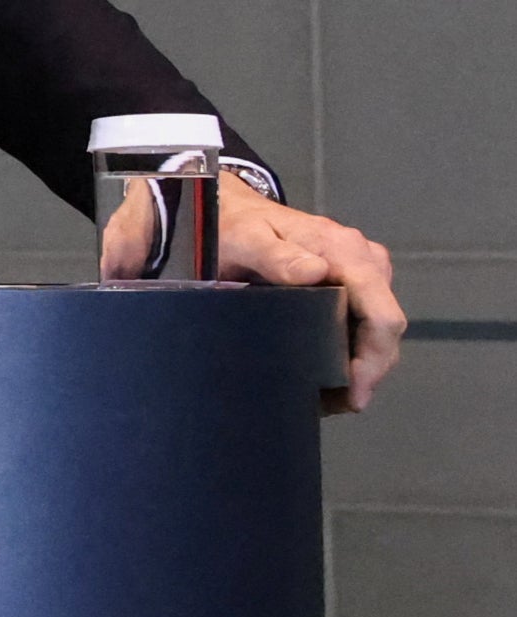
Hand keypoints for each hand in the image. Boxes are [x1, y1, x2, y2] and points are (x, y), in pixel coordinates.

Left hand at [108, 175, 405, 410]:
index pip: (382, 315)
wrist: (230, 211)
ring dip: (361, 364)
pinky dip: (351, 349)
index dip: (374, 359)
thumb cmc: (234, 226)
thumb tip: (315, 272)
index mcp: (346, 251)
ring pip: (376, 329)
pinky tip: (330, 375)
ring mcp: (362, 272)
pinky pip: (364, 321)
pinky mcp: (352, 283)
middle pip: (384, 329)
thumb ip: (275, 256)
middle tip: (338, 405)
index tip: (354, 393)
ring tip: (331, 398)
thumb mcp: (246, 238)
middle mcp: (365, 260)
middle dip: (369, 370)